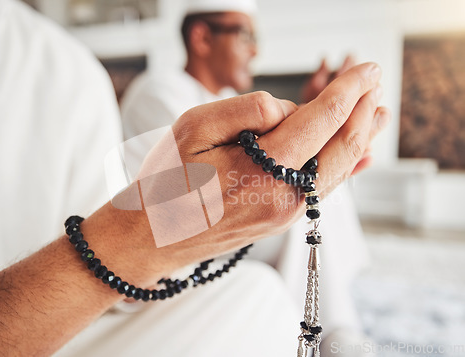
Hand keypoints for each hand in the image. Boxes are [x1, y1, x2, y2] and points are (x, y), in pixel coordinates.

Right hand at [82, 62, 389, 287]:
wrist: (155, 236)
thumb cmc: (167, 180)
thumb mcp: (193, 128)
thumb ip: (245, 109)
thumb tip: (286, 110)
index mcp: (262, 168)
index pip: (322, 120)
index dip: (349, 90)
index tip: (367, 68)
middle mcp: (285, 195)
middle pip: (341, 146)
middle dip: (362, 110)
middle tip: (375, 82)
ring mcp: (286, 211)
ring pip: (337, 169)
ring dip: (359, 136)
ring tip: (376, 113)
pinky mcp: (281, 218)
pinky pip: (324, 188)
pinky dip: (346, 167)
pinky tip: (360, 157)